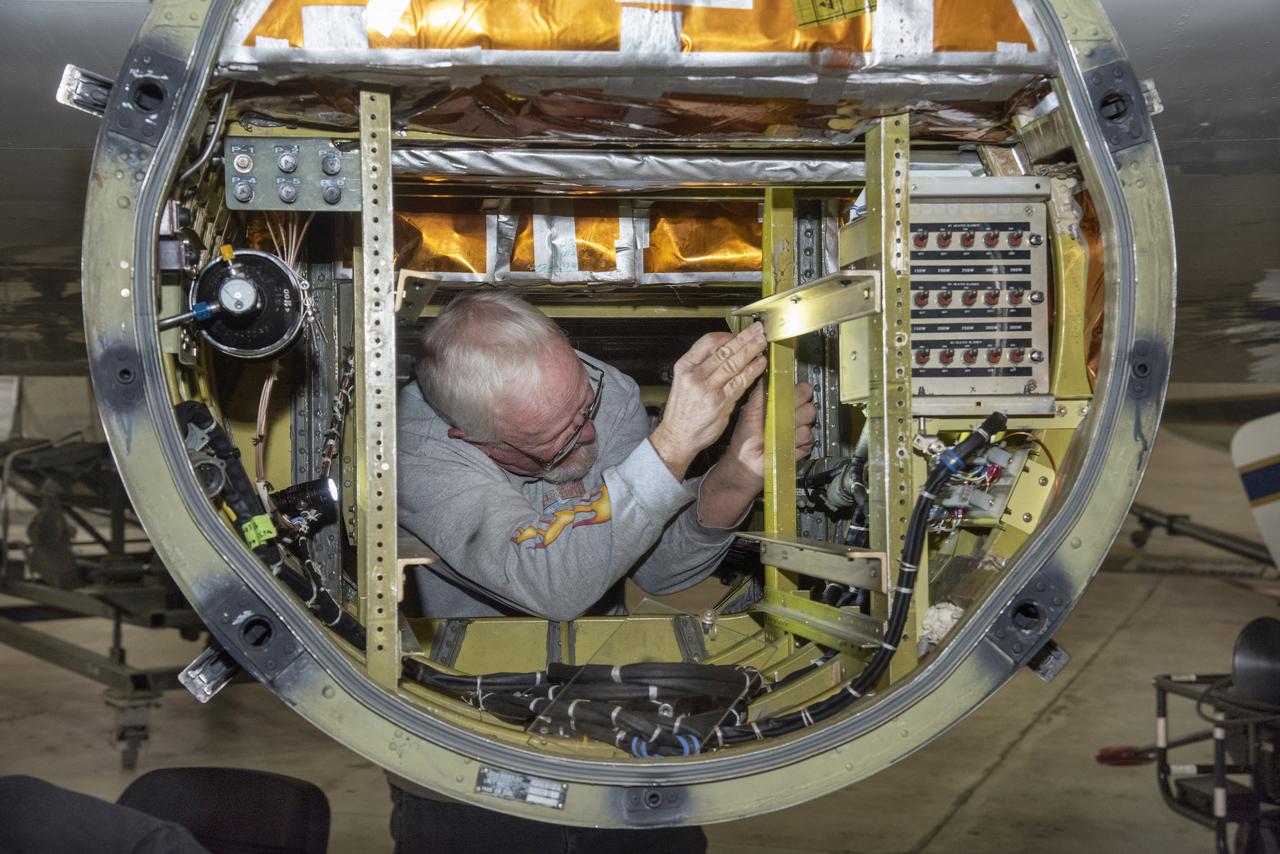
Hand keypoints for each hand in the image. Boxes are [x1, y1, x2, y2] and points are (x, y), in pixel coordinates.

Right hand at [650, 323, 767, 478]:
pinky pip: (739, 382)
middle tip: (758, 330)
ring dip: (751, 351)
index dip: (727, 335)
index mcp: (684, 366)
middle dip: (744, 339)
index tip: (739, 334)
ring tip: (762, 343)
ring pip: (733, 364)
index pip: (707, 342)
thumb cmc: (683, 411)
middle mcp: (694, 375)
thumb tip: (727, 351)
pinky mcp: (719, 402)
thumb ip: (702, 366)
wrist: (678, 436)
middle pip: (724, 351)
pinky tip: (759, 364)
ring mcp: (707, 389)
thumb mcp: (683, 381)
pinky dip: (752, 371)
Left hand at [695, 381, 817, 527]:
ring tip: (776, 436)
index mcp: (783, 403)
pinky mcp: (802, 447)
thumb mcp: (749, 409)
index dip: (798, 394)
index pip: (803, 390)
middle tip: (779, 421)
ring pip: (809, 425)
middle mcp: (794, 416)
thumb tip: (771, 375)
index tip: (787, 400)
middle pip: (811, 407)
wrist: (745, 461)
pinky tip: (781, 445)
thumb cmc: (745, 436)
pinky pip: (808, 441)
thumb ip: (761, 392)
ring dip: (791, 431)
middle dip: (794, 414)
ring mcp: (799, 431)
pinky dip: (793, 444)